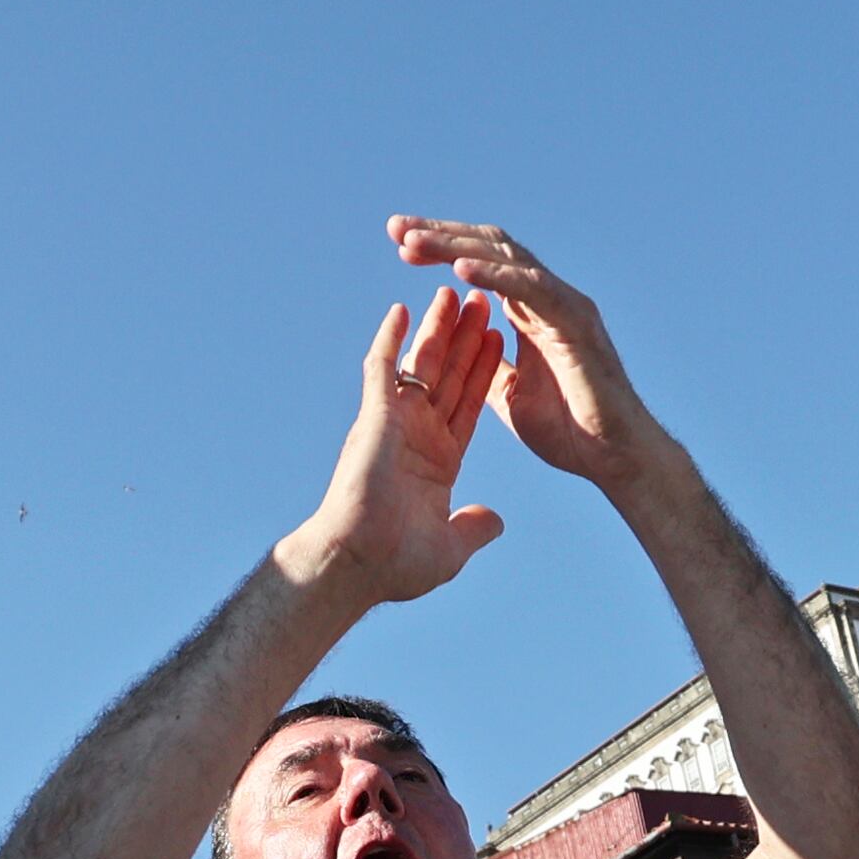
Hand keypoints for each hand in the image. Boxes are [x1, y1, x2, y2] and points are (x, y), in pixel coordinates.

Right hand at [273, 281, 507, 611]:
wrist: (358, 565)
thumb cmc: (394, 565)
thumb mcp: (450, 548)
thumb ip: (473, 529)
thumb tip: (494, 521)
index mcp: (439, 460)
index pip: (469, 405)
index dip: (485, 373)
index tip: (500, 341)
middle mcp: (417, 435)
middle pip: (449, 375)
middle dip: (467, 338)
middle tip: (482, 300)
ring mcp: (395, 424)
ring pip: (421, 365)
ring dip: (438, 329)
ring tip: (454, 293)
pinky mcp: (374, 419)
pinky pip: (383, 372)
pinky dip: (390, 340)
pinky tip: (400, 309)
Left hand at [386, 217, 656, 492]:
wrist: (615, 458)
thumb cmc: (571, 431)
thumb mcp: (510, 395)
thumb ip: (485, 367)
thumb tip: (455, 354)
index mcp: (530, 312)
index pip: (482, 263)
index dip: (442, 249)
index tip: (400, 245)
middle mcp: (548, 298)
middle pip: (489, 247)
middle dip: (440, 234)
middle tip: (395, 228)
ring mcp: (564, 305)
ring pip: (506, 258)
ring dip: (456, 247)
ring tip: (413, 242)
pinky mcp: (575, 322)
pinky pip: (531, 288)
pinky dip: (494, 276)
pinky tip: (459, 270)